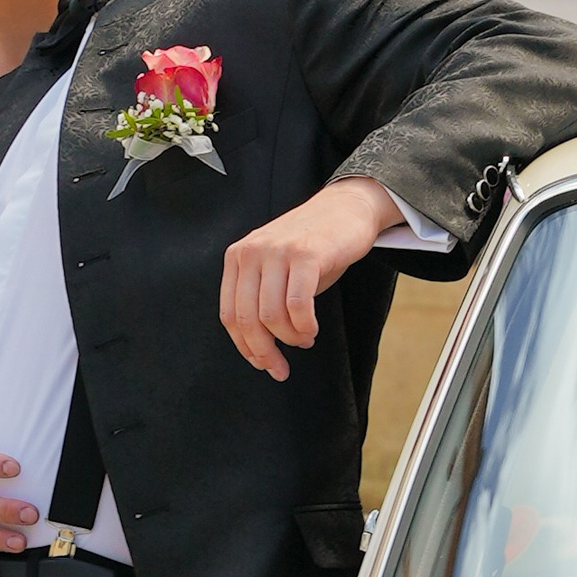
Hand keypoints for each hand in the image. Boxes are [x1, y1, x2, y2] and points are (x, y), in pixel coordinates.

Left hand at [221, 177, 404, 380]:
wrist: (346, 207)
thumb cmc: (313, 246)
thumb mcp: (275, 268)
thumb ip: (261, 298)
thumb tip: (259, 350)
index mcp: (237, 257)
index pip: (229, 314)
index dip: (245, 347)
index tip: (262, 364)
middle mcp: (252, 252)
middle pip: (247, 319)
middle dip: (264, 352)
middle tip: (280, 368)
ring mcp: (278, 252)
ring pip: (271, 315)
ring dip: (290, 338)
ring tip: (304, 339)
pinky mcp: (306, 254)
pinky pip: (298, 304)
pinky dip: (304, 325)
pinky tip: (312, 328)